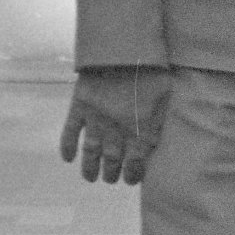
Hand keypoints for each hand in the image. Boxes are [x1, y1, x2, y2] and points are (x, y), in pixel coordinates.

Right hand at [60, 65, 172, 184]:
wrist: (122, 54)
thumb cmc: (152, 73)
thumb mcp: (166, 97)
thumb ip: (161, 120)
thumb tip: (159, 138)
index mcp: (140, 131)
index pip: (135, 163)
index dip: (132, 174)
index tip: (130, 180)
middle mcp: (116, 132)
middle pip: (112, 160)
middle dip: (111, 173)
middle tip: (111, 178)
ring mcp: (96, 121)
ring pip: (91, 152)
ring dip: (90, 168)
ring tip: (90, 178)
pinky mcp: (79, 108)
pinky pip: (70, 132)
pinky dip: (67, 146)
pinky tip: (67, 158)